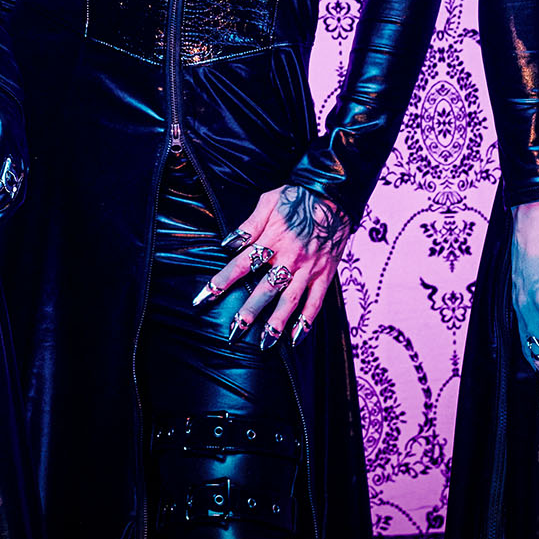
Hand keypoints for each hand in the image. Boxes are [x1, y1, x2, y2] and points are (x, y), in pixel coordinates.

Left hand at [197, 184, 354, 348]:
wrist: (334, 194)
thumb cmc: (297, 196)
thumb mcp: (267, 202)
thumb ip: (248, 225)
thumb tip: (227, 244)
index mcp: (272, 239)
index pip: (241, 264)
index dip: (221, 282)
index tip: (204, 298)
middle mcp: (289, 257)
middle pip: (265, 289)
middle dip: (248, 312)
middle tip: (233, 332)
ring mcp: (309, 268)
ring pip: (290, 301)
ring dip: (276, 324)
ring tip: (264, 344)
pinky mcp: (325, 274)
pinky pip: (316, 302)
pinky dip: (307, 322)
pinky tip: (296, 338)